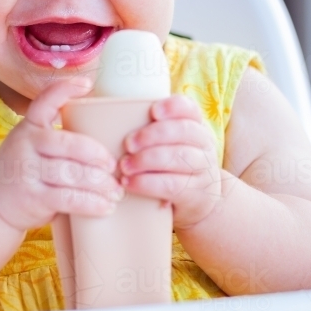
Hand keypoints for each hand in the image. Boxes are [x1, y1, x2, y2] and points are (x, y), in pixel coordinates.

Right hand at [0, 77, 124, 231]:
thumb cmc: (25, 168)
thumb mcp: (32, 144)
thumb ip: (58, 135)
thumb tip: (105, 125)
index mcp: (30, 126)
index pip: (44, 101)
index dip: (65, 89)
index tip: (87, 84)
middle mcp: (26, 144)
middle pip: (70, 145)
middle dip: (98, 155)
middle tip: (114, 165)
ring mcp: (28, 171)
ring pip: (73, 174)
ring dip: (101, 183)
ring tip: (116, 190)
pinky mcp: (33, 197)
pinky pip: (69, 198)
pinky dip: (92, 203)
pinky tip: (106, 206)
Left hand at [118, 95, 222, 228]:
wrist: (200, 203)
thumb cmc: (174, 167)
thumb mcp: (172, 145)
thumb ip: (150, 130)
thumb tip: (105, 115)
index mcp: (196, 126)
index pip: (189, 109)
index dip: (173, 107)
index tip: (153, 111)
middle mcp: (204, 145)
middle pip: (183, 131)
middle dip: (153, 135)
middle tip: (128, 144)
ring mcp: (202, 170)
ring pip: (178, 158)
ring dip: (146, 160)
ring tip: (124, 165)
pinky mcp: (194, 194)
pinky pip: (171, 185)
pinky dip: (147, 183)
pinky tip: (130, 183)